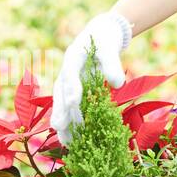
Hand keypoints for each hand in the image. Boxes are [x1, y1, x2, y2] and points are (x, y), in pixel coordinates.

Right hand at [50, 11, 131, 146]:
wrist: (100, 34)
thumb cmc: (104, 38)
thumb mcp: (110, 47)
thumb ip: (112, 63)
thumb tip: (117, 84)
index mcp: (72, 56)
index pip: (70, 73)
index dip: (72, 88)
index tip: (75, 102)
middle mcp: (66, 71)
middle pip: (61, 93)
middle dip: (61, 111)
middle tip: (59, 127)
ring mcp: (67, 83)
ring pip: (62, 104)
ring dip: (64, 122)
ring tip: (65, 141)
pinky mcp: (73, 91)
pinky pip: (69, 109)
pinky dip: (71, 123)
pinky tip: (72, 140)